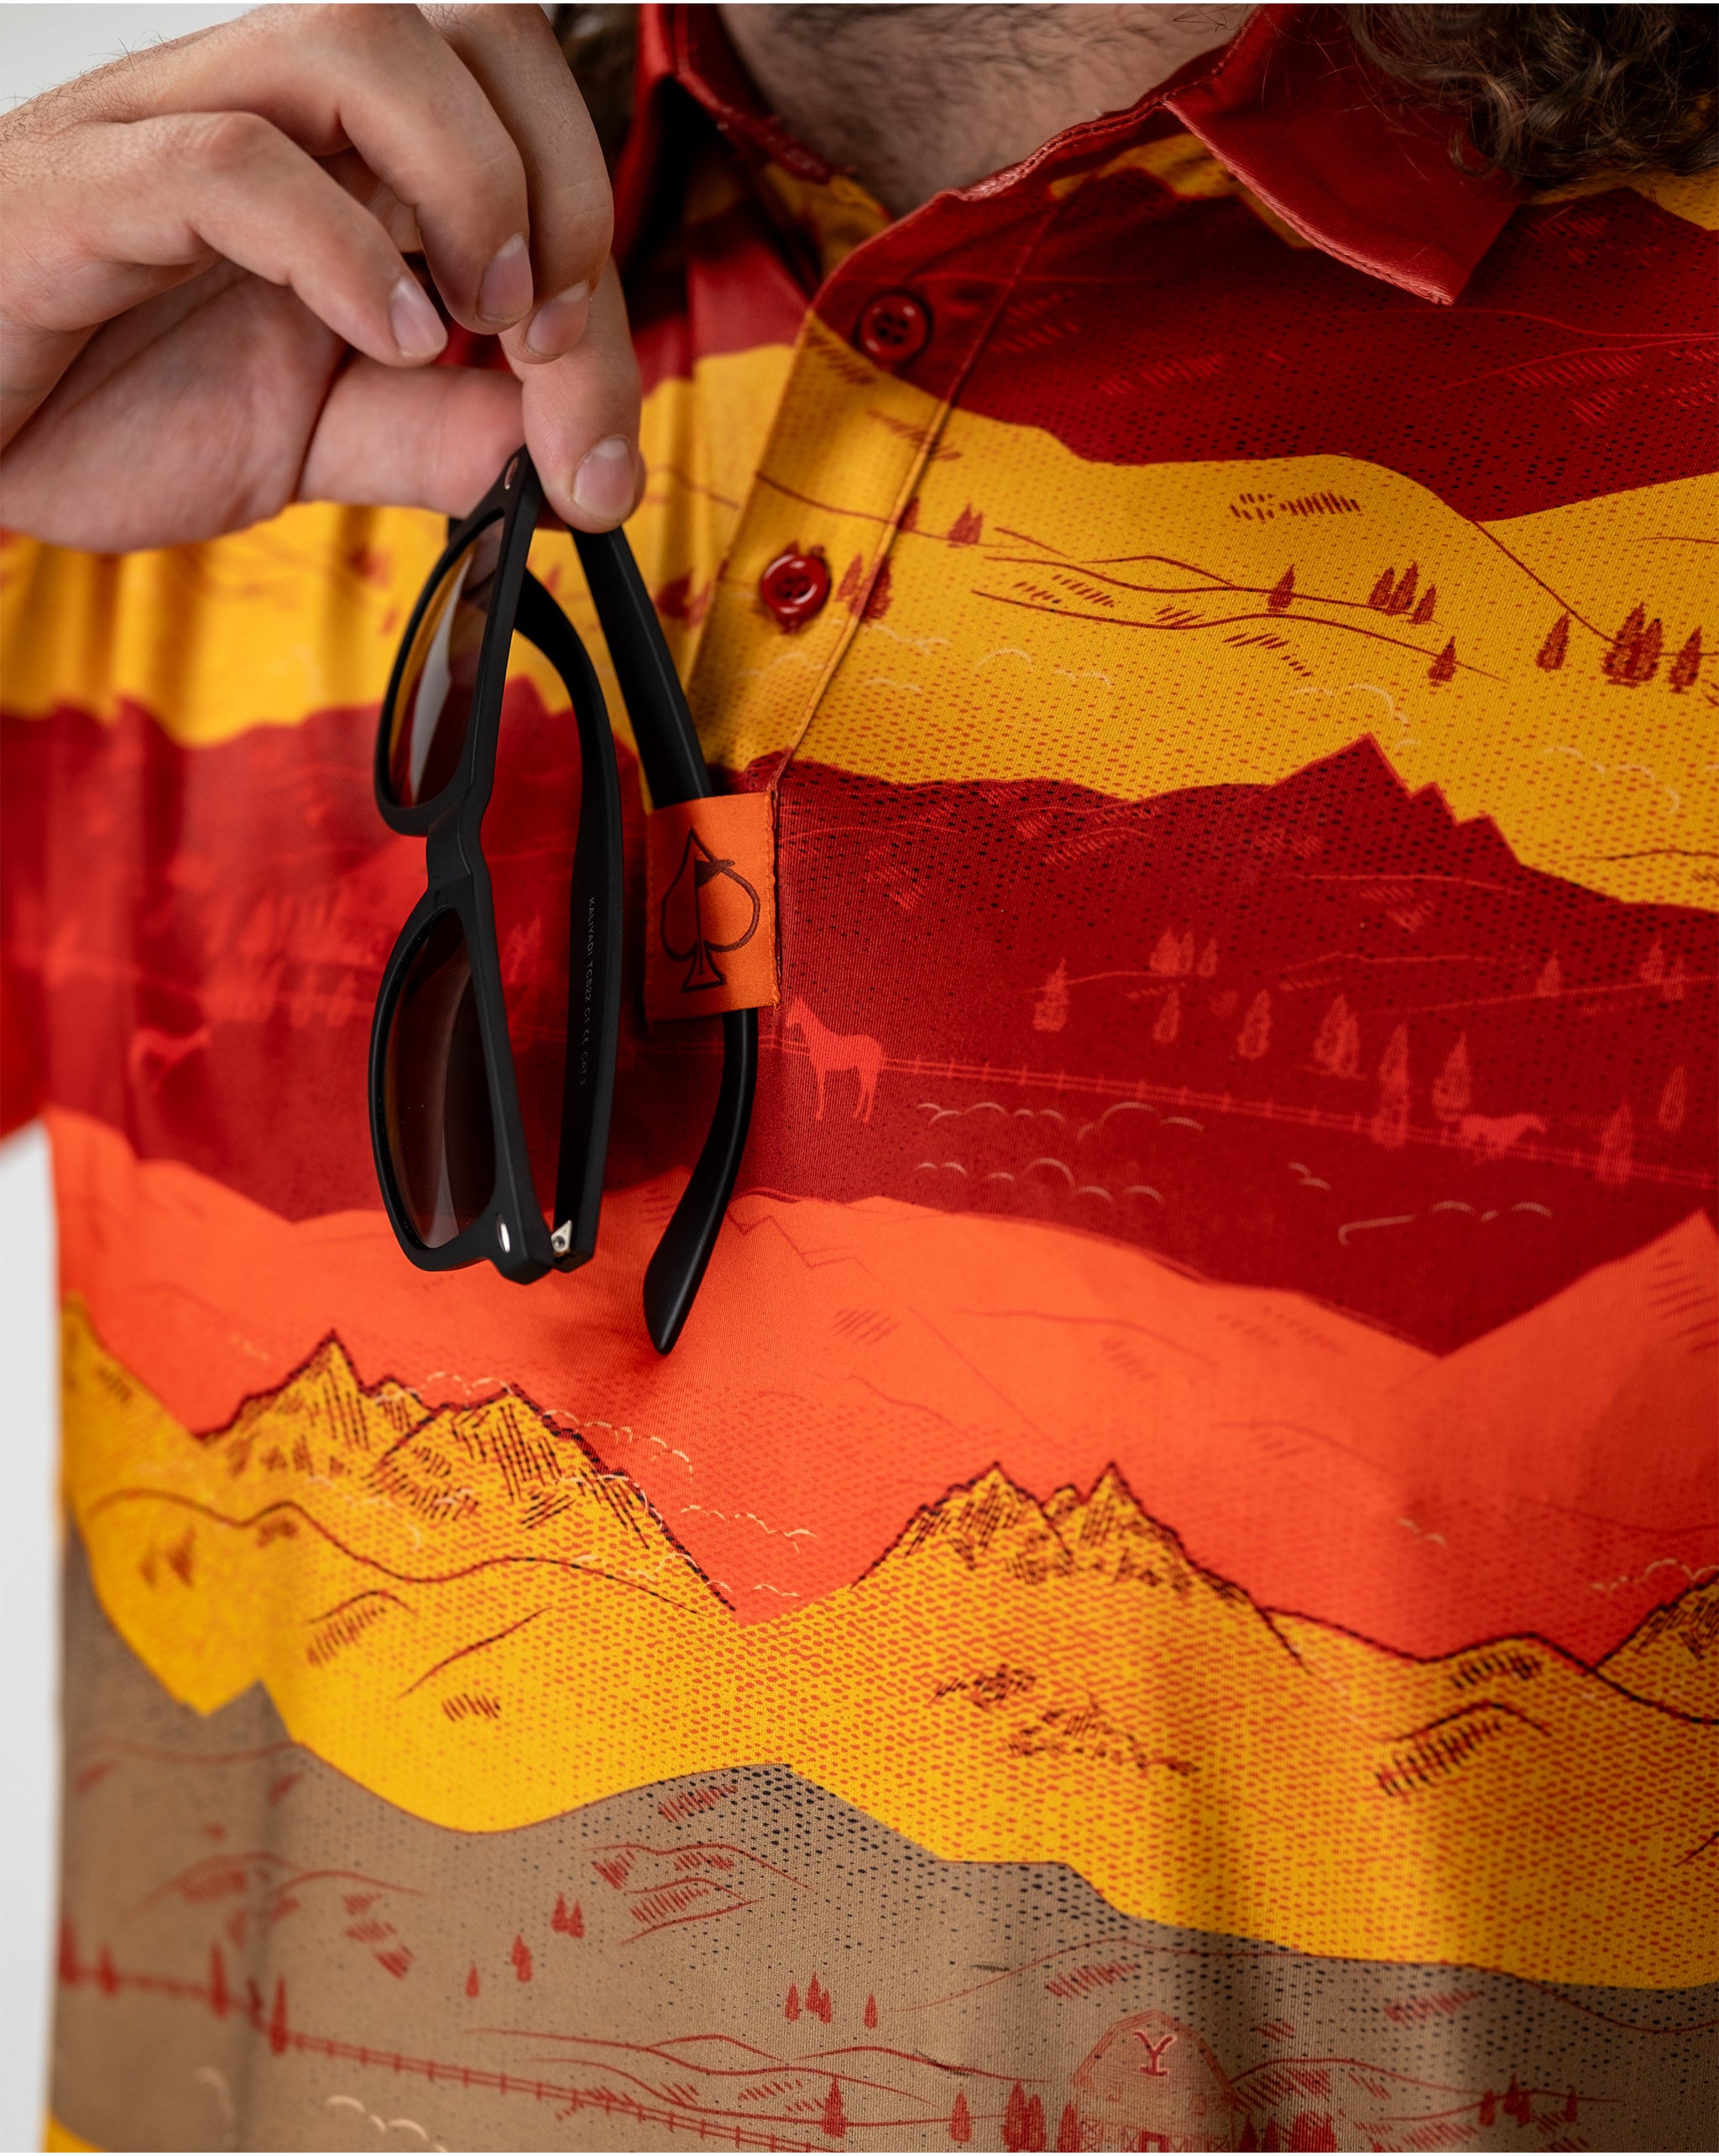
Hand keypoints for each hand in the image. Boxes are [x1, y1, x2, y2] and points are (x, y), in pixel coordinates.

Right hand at [0, 3, 640, 551]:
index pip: (514, 119)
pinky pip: (229, 162)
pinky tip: (390, 339)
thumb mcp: (314, 437)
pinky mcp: (86, 189)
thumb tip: (572, 467)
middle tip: (549, 330)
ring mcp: (172, 131)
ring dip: (468, 179)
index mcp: (336, 158)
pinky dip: (340, 251)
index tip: (592, 394)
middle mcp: (270, 114)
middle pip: (465, 29)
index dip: (589, 245)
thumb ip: (438, 440)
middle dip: (559, 180)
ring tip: (481, 319)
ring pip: (354, 40)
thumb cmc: (98, 400)